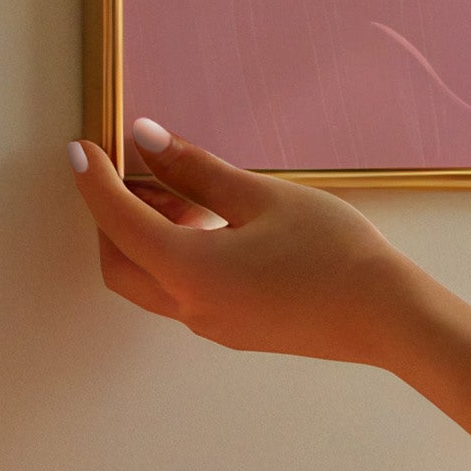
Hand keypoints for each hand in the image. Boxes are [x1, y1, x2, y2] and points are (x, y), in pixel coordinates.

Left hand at [66, 120, 470, 470]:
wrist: (388, 317)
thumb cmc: (333, 253)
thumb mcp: (263, 197)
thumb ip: (198, 170)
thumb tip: (148, 142)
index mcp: (187, 270)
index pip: (118, 220)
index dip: (94, 182)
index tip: (82, 150)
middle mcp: (188, 306)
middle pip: (119, 261)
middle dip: (112, 215)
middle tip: (132, 170)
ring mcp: (211, 324)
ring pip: (150, 279)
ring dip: (148, 236)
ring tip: (183, 192)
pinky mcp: (235, 329)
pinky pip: (183, 291)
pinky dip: (177, 255)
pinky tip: (214, 226)